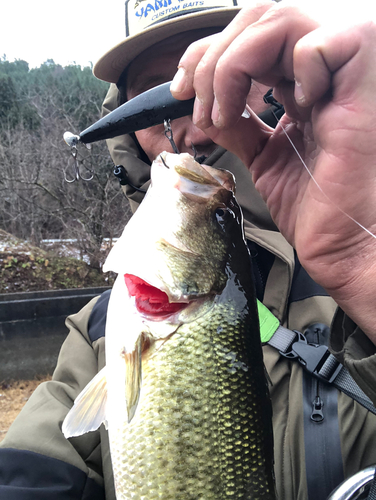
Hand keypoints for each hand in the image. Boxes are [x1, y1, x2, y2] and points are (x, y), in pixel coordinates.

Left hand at [171, 1, 375, 339]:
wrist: (340, 242)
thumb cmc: (312, 207)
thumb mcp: (262, 157)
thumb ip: (239, 125)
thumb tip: (207, 105)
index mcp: (302, 85)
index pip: (251, 37)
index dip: (207, 52)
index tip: (180, 88)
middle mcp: (321, 74)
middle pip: (261, 18)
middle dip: (212, 56)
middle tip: (193, 99)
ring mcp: (343, 77)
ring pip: (282, 21)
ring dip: (234, 64)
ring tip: (224, 112)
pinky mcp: (362, 89)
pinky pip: (324, 45)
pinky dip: (294, 68)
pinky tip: (295, 106)